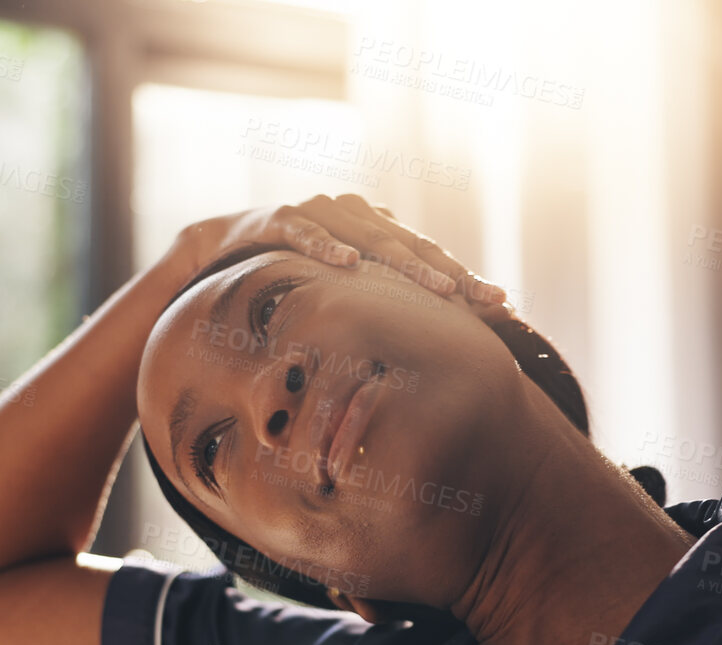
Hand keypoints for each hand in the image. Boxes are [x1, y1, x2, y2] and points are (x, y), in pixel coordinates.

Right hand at [170, 194, 506, 303]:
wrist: (218, 247)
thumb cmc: (288, 275)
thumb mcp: (337, 291)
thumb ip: (376, 305)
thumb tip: (425, 355)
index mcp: (376, 230)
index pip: (430, 256)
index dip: (466, 280)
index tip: (504, 307)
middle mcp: (354, 214)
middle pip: (413, 247)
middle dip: (454, 274)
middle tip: (488, 300)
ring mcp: (318, 213)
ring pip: (371, 238)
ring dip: (407, 263)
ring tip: (441, 287)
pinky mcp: (278, 219)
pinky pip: (305, 233)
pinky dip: (325, 247)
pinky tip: (348, 262)